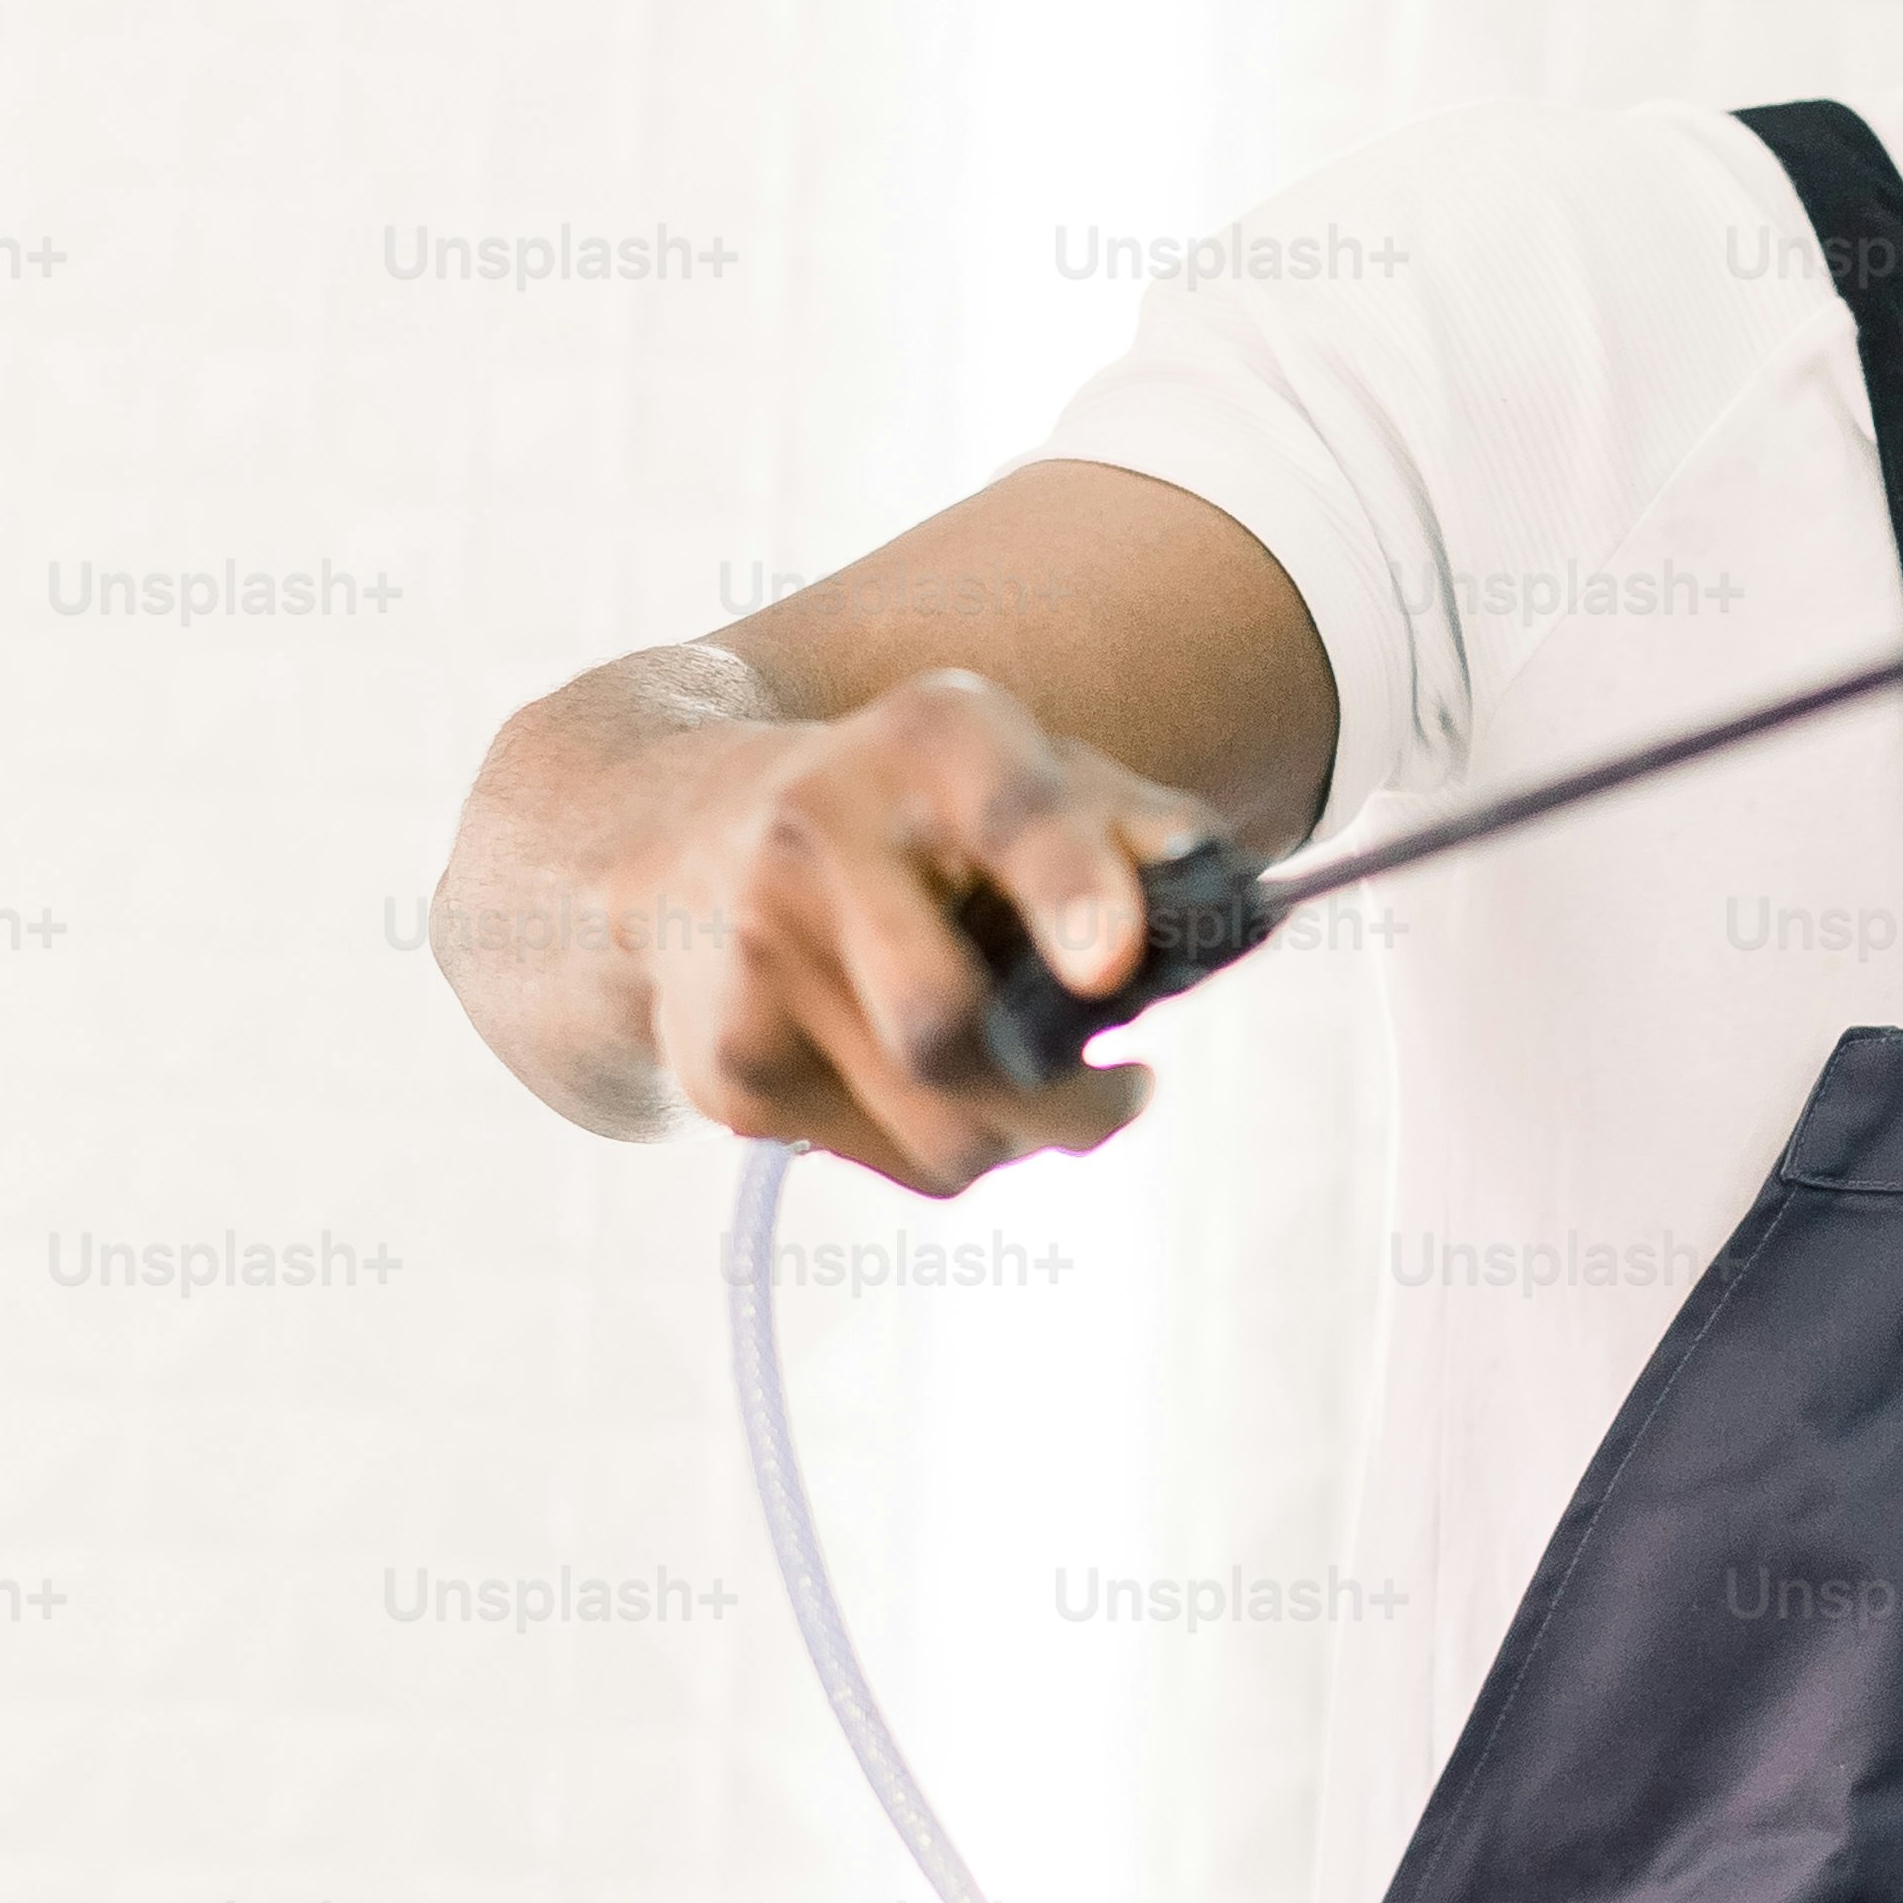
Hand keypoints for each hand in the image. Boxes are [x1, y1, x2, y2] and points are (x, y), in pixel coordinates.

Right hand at [620, 668, 1215, 1195]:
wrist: (675, 840)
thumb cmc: (904, 811)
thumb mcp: (1015, 769)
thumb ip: (1133, 825)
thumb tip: (1226, 898)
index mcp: (926, 742)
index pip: (1008, 812)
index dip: (1068, 886)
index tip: (1112, 963)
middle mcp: (816, 837)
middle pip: (955, 1034)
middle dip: (1071, 1102)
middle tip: (1126, 1090)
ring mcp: (755, 963)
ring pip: (939, 1132)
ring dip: (1021, 1135)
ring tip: (1029, 1083)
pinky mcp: (728, 1072)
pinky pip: (891, 1161)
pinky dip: (943, 1142)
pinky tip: (924, 1078)